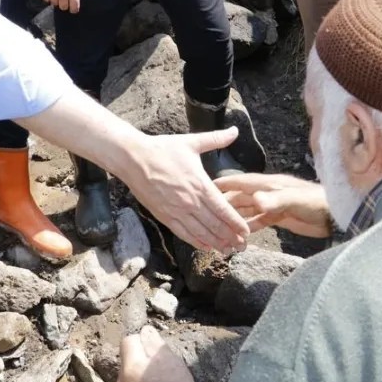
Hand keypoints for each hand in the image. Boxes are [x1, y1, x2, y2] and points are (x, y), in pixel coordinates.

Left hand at [118, 327, 197, 381]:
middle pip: (129, 361)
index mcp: (130, 365)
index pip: (128, 341)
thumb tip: (145, 331)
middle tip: (162, 367)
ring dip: (142, 378)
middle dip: (142, 361)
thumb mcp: (169, 361)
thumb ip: (154, 344)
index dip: (142, 340)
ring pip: (131, 379)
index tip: (154, 346)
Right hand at [121, 128, 248, 252]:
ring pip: (201, 233)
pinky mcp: (164, 216)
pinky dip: (196, 242)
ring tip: (228, 250)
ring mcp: (176, 211)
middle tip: (243, 246)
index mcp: (200, 185)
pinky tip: (206, 247)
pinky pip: (183, 233)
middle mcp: (190, 202)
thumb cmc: (163, 149)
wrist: (134, 159)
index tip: (247, 231)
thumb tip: (234, 131)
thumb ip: (216, 139)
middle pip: (215, 225)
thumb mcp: (191, 142)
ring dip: (216, 243)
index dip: (236, 223)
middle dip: (231, 237)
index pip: (223, 209)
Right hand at [217, 173, 330, 236]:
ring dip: (236, 217)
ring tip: (220, 227)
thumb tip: (255, 201)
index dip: (226, 184)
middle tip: (208, 213)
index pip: (243, 182)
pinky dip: (248, 227)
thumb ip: (275, 200)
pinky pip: (258, 221)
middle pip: (242, 198)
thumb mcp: (295, 200)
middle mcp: (268, 193)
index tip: (208, 185)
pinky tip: (238, 234)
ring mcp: (273, 206)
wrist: (335, 216)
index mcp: (269, 184)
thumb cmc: (316, 202)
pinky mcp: (278, 218)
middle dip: (226, 204)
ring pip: (248, 210)